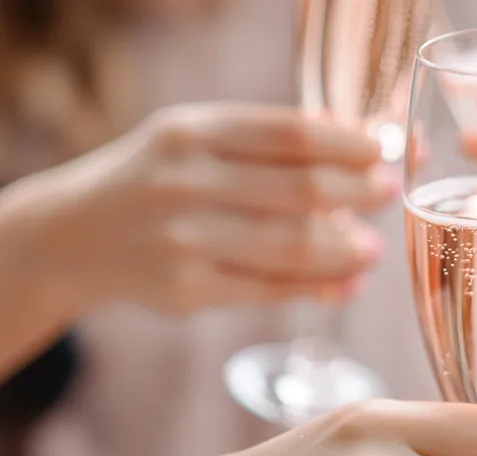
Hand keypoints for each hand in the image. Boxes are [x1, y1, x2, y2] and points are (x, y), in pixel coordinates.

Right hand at [8, 102, 394, 313]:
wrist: (75, 234)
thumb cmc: (159, 177)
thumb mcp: (196, 138)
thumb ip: (268, 140)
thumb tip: (360, 140)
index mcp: (192, 133)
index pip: (290, 134)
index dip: (347, 144)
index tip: (381, 151)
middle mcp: (185, 182)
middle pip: (300, 189)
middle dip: (358, 192)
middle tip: (388, 194)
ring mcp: (184, 239)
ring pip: (292, 247)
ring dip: (347, 250)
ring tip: (373, 249)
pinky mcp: (187, 290)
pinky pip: (271, 290)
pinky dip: (319, 288)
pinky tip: (346, 284)